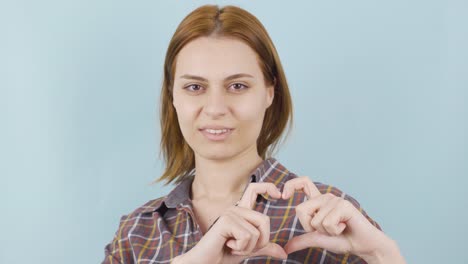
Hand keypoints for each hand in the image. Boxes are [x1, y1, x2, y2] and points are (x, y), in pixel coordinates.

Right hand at [176, 182, 286, 263]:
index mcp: (241, 212)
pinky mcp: (226, 220)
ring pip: (257, 232)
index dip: (268, 187)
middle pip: (264, 220)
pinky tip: (227, 245)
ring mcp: (230, 213)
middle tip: (243, 248)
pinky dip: (241, 248)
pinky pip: (247, 236)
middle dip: (260, 242)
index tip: (279, 194)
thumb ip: (264, 247)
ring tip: (233, 247)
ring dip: (248, 248)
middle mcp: (235, 209)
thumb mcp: (249, 250)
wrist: (206, 263)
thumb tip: (284, 253)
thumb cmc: (224, 256)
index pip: (254, 189)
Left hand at [281, 176, 404, 262]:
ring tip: (339, 228)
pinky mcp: (344, 205)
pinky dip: (334, 231)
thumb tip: (286, 248)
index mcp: (318, 201)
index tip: (283, 196)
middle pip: (301, 210)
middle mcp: (326, 197)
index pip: (303, 183)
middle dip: (310, 227)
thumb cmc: (342, 239)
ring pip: (315, 220)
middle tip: (327, 229)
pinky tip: (345, 227)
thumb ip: (302, 240)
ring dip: (326, 231)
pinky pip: (327, 222)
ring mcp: (335, 200)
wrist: (363, 245)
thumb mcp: (318, 239)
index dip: (291, 185)